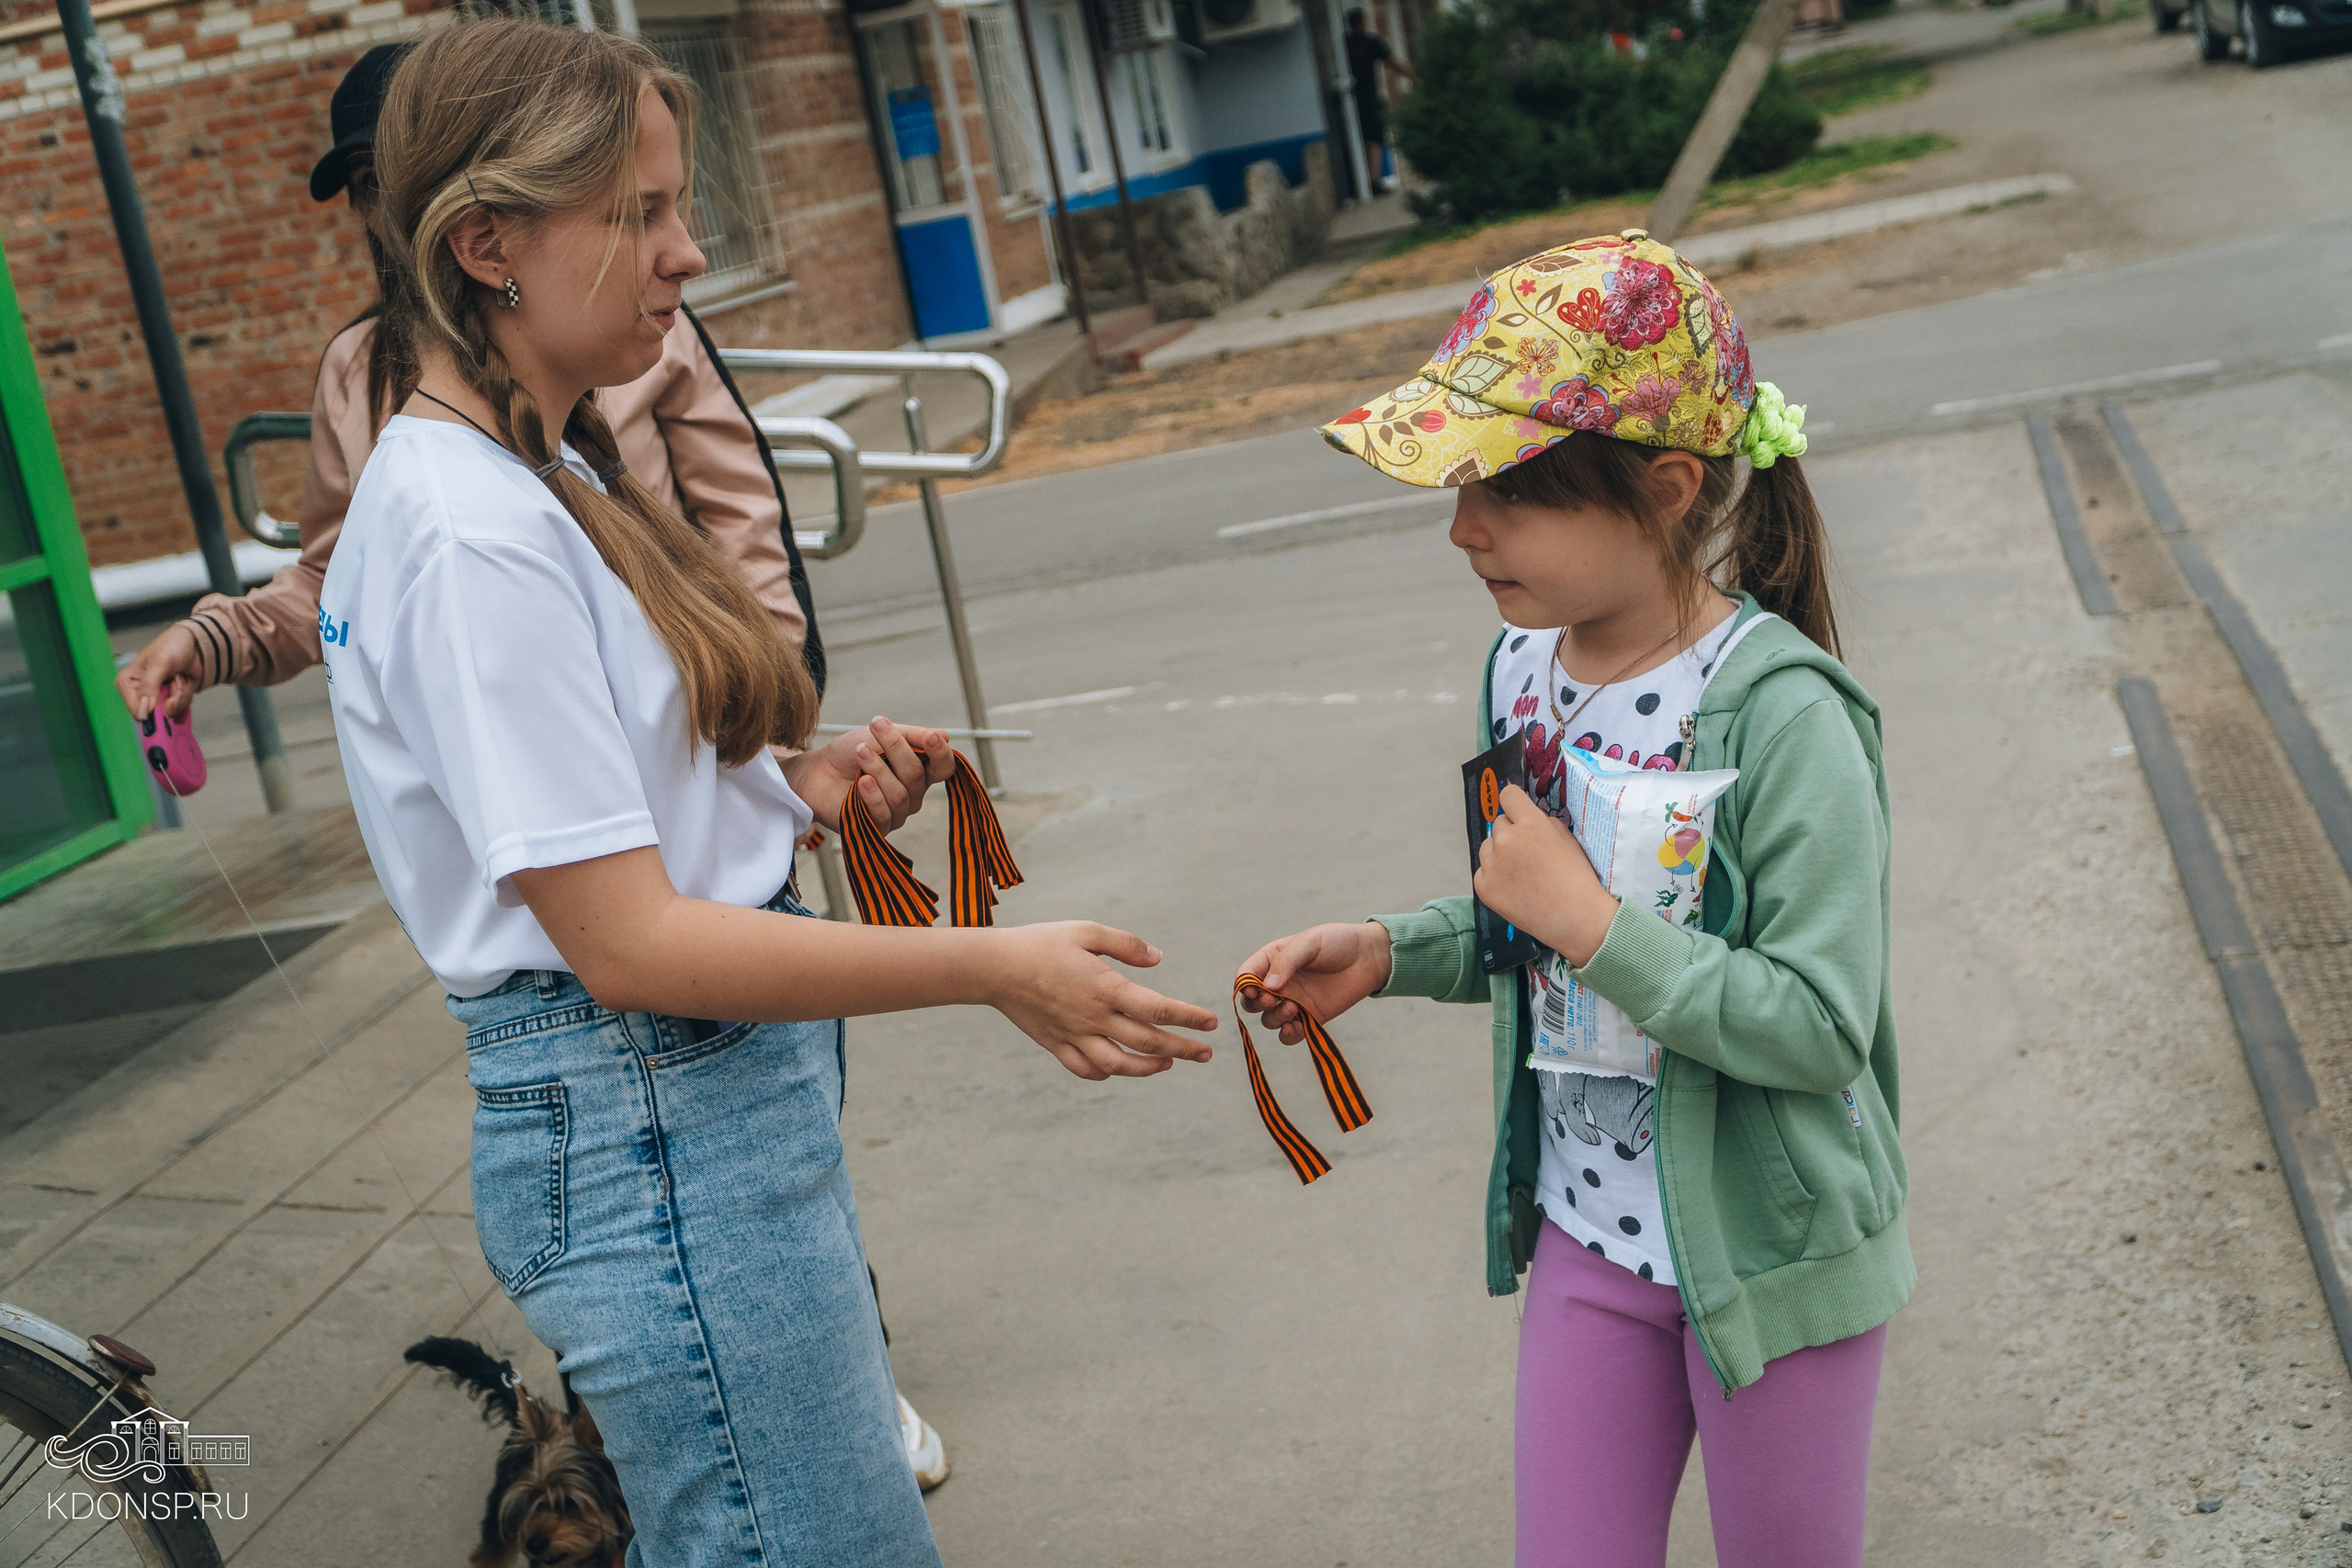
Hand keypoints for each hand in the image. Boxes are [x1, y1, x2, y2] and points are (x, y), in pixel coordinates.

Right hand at [115, 622, 205, 721]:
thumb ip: (149, 687)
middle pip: (157, 714)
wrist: (194, 644)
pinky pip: (182, 709)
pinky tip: (183, 680)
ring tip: (178, 675)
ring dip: (181, 693)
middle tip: (175, 677)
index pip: (136, 711)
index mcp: (126, 683)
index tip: (167, 697)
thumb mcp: (159, 663)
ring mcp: (156, 699)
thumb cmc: (171, 647)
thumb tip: (142, 713)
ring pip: (173, 711)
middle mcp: (139, 694)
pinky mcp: (171, 701)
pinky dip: (187, 694)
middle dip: (173, 697)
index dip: (154, 710)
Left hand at [779, 717, 954, 832]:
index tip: (932, 738)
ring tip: (859, 752)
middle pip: (916, 776)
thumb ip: (913, 736)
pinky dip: (872, 795)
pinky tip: (861, 782)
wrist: (816, 771)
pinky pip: (883, 814)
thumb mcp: (881, 735)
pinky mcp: (876, 828)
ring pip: (899, 795)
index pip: (944, 768)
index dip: (941, 754)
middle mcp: (912, 795)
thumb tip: (946, 737)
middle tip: (875, 728)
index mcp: (919, 771)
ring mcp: (896, 813)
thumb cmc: (850, 753)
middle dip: (896, 749)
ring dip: (878, 770)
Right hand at [985, 922, 1218, 1079]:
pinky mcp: (1055, 1044)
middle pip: (1147, 1042)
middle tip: (1206, 1053)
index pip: (1158, 1009)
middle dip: (1182, 1049)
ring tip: (1168, 1064)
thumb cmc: (1042, 943)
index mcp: (1105, 988)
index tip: (1211, 1022)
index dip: (1188, 1017)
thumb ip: (1126, 945)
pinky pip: (1085, 1069)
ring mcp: (1074, 1035)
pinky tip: (1120, 1068)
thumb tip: (1158, 959)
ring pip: (1119, 1065)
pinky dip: (1107, 1073)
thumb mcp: (1086, 931)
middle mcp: (1093, 1017)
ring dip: (1149, 1069)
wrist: (993, 967)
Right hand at [1237, 921, 1392, 1044]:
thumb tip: (1266, 987)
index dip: (1244, 985)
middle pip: (1252, 1002)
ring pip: (1268, 1019)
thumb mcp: (1309, 942)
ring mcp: (1292, 1002)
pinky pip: (1289, 1035)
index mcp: (1271, 960)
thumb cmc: (1337, 942)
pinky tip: (1294, 1027)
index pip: (1246, 975)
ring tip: (1293, 1008)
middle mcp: (1278, 983)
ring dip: (1274, 1017)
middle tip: (1272, 999)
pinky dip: (1286, 1035)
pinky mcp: (1309, 1018)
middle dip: (1257, 1003)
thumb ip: (1287, 962)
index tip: (1254, 990)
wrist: (1368, 958)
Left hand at [1474, 785, 1617, 965]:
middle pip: (1499, 824)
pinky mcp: (1483, 886)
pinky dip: (1495, 877)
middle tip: (1528, 854)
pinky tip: (1514, 889)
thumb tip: (1526, 818)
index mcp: (1529, 824)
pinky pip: (1483, 871)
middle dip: (1511, 833)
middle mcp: (1505, 840)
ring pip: (1488, 847)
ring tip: (1521, 874)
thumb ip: (1543, 822)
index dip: (1516, 804)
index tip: (1519, 813)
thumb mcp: (1567, 839)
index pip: (1509, 796)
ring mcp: (1491, 864)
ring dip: (1500, 854)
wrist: (1575, 918)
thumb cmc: (1576, 877)